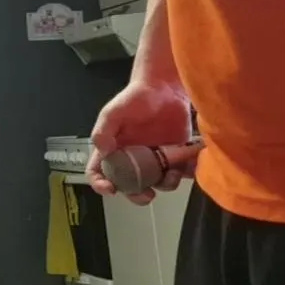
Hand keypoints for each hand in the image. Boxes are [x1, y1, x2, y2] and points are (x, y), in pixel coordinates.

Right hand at [85, 80, 192, 204]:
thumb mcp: (114, 111)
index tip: (110, 189)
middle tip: (147, 195)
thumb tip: (102, 151)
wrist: (166, 88)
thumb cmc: (135, 98)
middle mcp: (132, 159)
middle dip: (137, 195)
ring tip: (172, 174)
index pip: (98, 171)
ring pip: (156, 182)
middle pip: (129, 185)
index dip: (100, 183)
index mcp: (112, 150)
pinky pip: (179, 173)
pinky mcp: (175, 156)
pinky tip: (186, 168)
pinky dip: (184, 175)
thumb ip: (104, 130)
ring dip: (164, 184)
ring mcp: (154, 159)